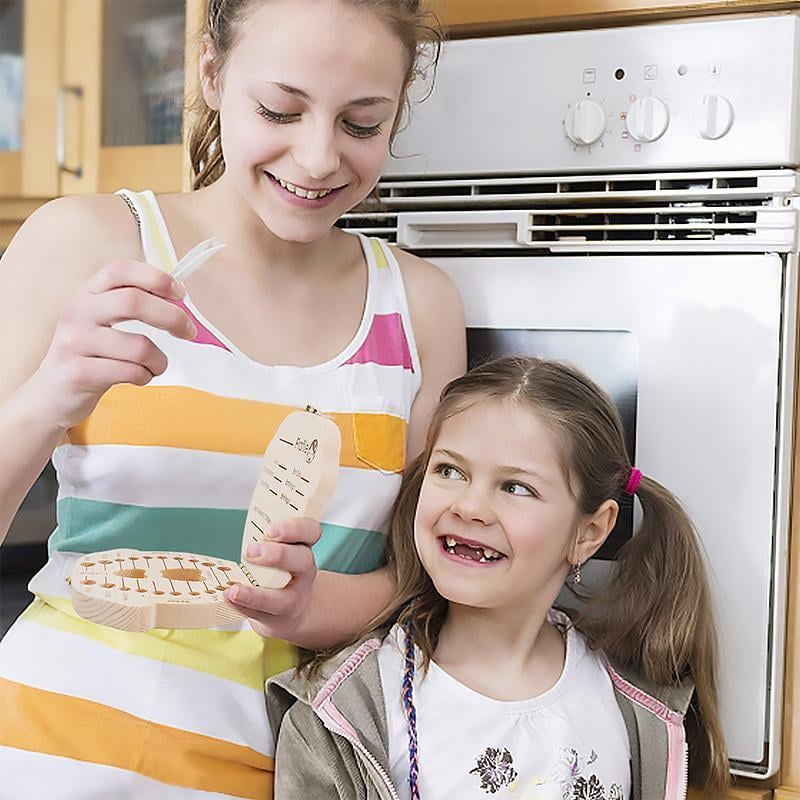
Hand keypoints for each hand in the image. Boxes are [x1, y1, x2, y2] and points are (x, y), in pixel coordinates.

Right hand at [28, 258, 195, 431]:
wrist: (51, 393)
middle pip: (134, 302)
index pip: (121, 269)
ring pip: (139, 346)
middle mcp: (77, 312)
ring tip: (155, 365)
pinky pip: (131, 372)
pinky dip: (145, 376)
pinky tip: (139, 377)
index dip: (156, 278)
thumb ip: (131, 303)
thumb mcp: (101, 321)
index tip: (180, 294)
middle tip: (188, 332)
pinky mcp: (79, 374)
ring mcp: (74, 343)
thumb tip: (177, 298)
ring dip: (159, 359)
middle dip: (171, 317)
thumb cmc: (89, 354)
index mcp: (87, 293)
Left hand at [225, 517, 321, 640]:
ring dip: (256, 594)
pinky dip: (242, 606)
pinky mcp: (278, 617)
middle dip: (277, 555)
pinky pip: (260, 613)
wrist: (294, 609)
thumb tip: (245, 523)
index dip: (294, 529)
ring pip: (282, 598)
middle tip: (251, 551)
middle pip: (301, 560)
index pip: (310, 531)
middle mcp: (304, 571)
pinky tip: (229, 598)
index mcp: (304, 546)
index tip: (271, 529)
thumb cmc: (282, 571)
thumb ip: (269, 538)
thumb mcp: (283, 549)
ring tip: (235, 589)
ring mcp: (294, 597)